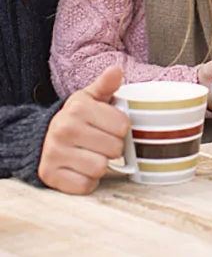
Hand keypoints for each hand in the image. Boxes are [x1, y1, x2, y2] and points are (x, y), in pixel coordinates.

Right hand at [38, 66, 129, 194]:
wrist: (43, 137)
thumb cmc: (77, 117)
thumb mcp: (91, 97)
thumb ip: (106, 85)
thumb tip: (116, 70)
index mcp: (78, 108)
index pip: (123, 125)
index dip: (122, 128)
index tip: (112, 126)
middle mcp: (64, 129)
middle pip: (114, 148)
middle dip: (113, 147)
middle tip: (102, 142)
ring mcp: (55, 153)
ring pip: (101, 168)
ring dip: (101, 165)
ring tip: (92, 154)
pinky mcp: (50, 175)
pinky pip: (85, 185)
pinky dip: (88, 181)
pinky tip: (81, 168)